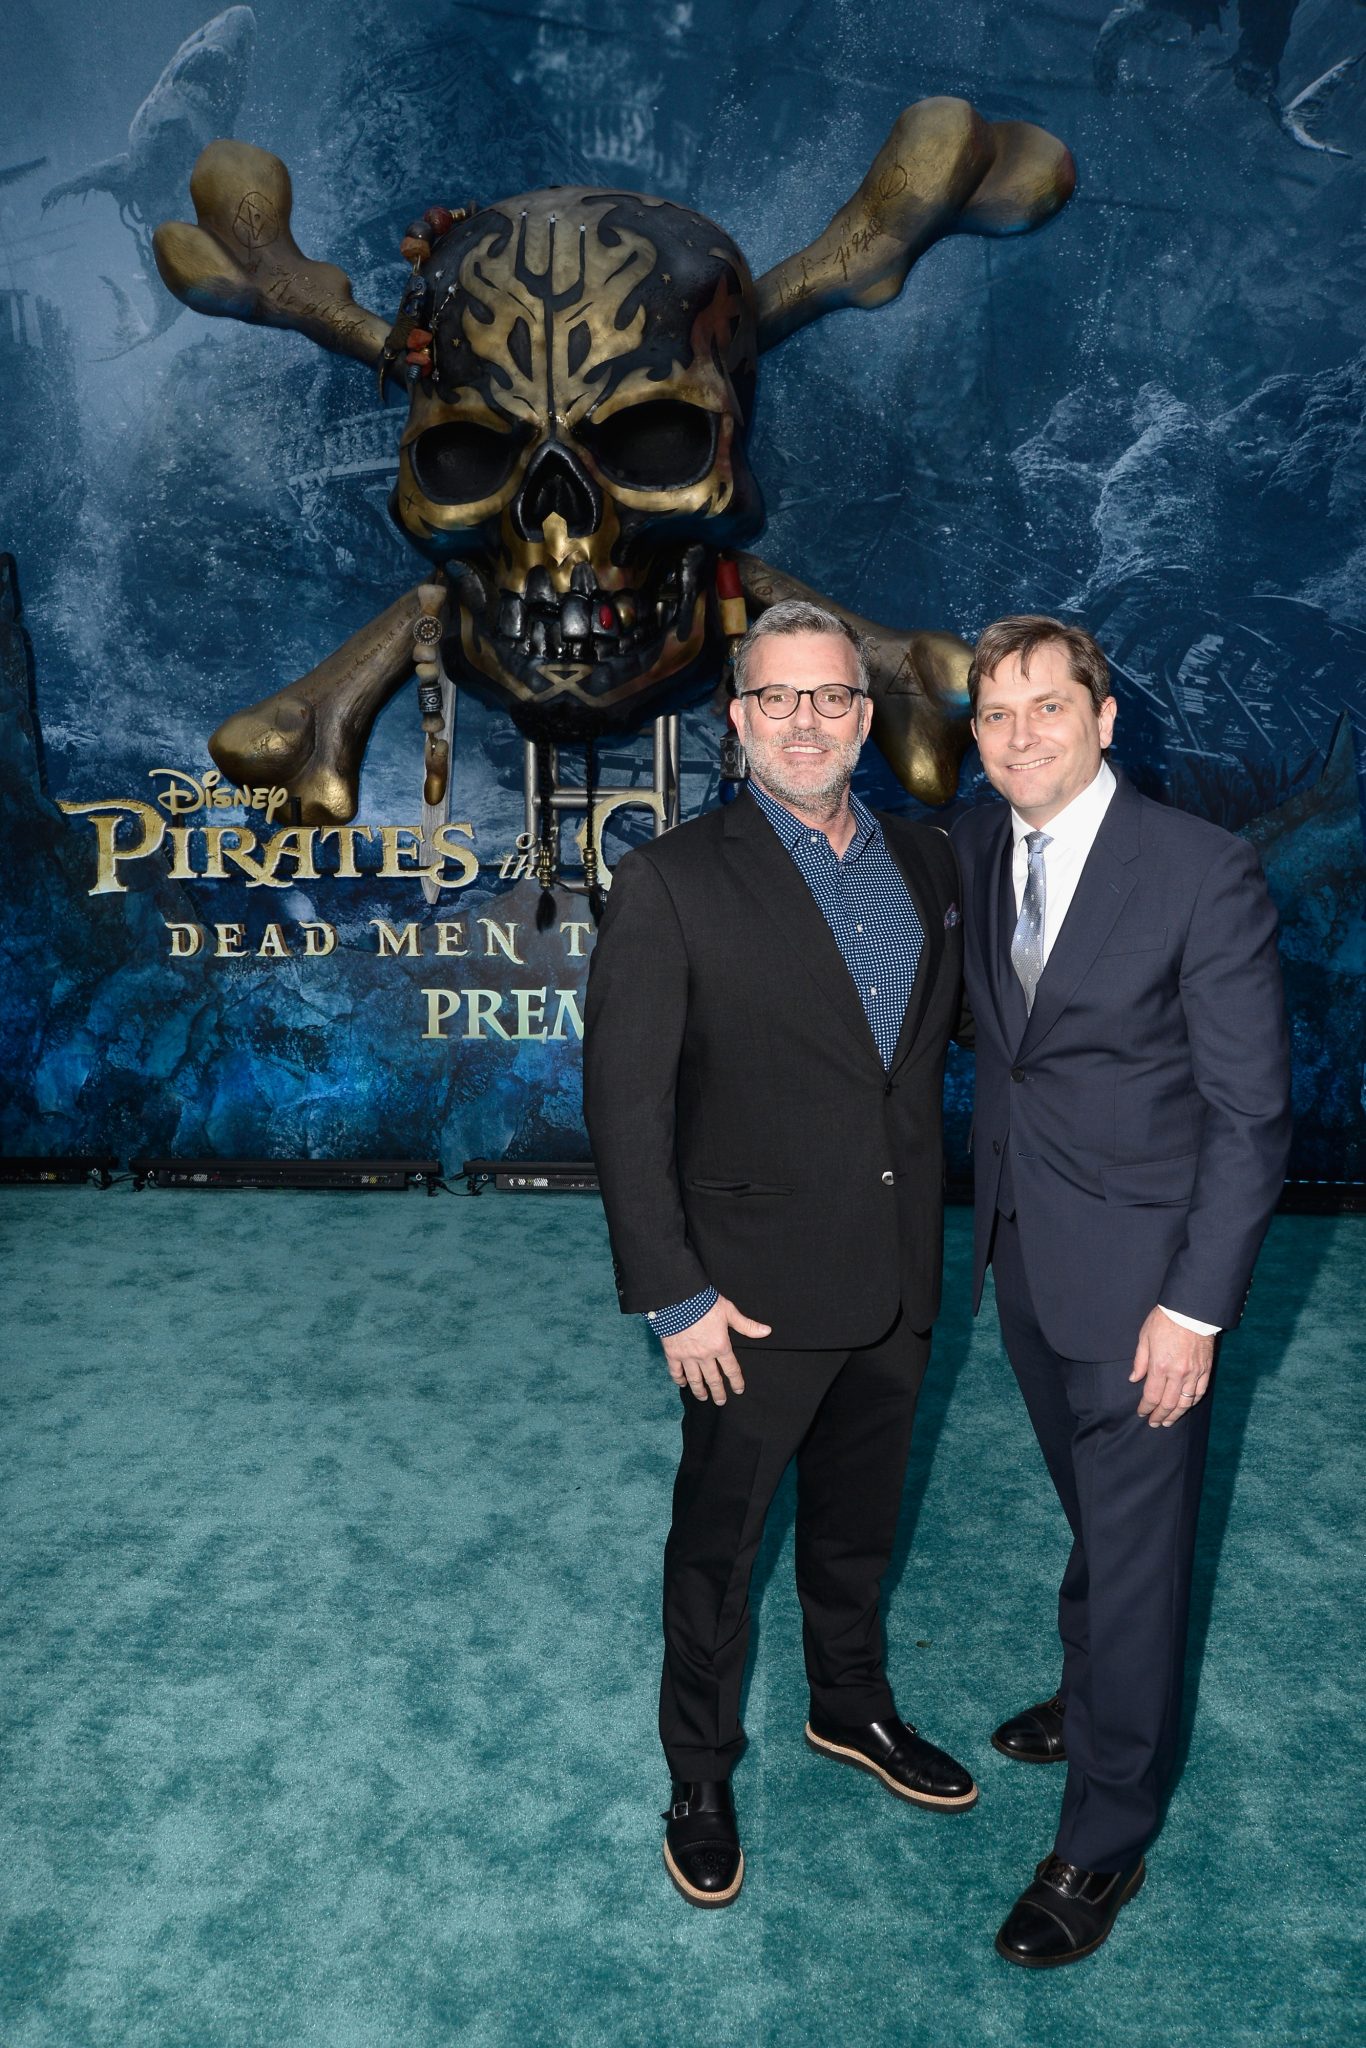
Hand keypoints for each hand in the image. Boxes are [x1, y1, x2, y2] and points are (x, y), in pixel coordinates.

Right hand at [660, 1295, 771, 1404]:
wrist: (679, 1298)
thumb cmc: (705, 1303)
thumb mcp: (729, 1312)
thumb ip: (747, 1325)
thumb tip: (766, 1331)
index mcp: (720, 1346)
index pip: (732, 1369)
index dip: (736, 1382)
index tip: (738, 1390)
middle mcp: (705, 1355)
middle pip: (713, 1379)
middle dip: (718, 1392)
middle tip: (721, 1402)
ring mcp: (687, 1356)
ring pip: (695, 1379)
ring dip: (699, 1390)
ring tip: (703, 1397)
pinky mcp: (672, 1353)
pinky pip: (675, 1371)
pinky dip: (679, 1379)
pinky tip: (682, 1383)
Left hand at [1129, 1307, 1213, 1426]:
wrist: (1191, 1309)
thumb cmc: (1164, 1320)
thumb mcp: (1145, 1337)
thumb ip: (1140, 1361)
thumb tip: (1134, 1379)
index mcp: (1159, 1366)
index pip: (1151, 1396)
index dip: (1146, 1408)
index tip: (1142, 1413)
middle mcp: (1177, 1374)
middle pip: (1168, 1404)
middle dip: (1159, 1416)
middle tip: (1154, 1423)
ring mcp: (1194, 1373)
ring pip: (1185, 1402)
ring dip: (1176, 1414)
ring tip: (1169, 1422)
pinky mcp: (1205, 1369)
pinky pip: (1200, 1392)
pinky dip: (1192, 1403)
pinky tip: (1186, 1407)